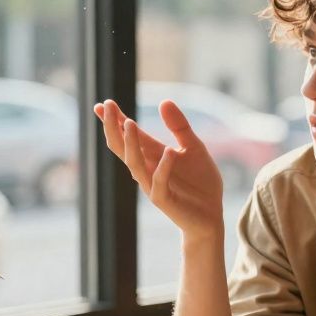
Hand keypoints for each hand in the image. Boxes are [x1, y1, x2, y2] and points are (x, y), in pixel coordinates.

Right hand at [94, 99, 224, 237]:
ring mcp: (152, 185)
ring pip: (134, 164)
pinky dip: (164, 167)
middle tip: (107, 106)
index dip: (116, 120)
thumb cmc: (200, 182)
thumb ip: (179, 127)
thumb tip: (163, 101)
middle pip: (122, 147)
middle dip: (113, 127)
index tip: (104, 103)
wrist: (212, 215)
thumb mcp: (194, 147)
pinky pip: (159, 182)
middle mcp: (147, 169)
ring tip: (130, 123)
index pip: (129, 136)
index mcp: (153, 155)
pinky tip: (170, 151)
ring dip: (131, 144)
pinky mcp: (164, 200)